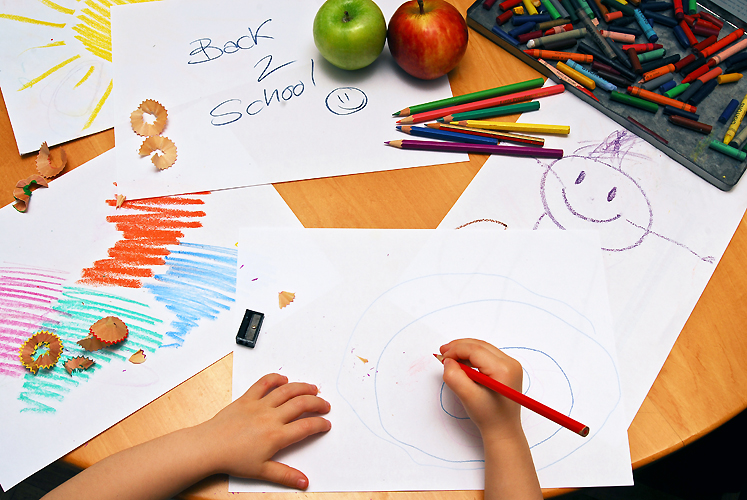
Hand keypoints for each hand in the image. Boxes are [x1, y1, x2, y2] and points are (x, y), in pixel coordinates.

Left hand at [196, 373, 330, 489]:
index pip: (306, 426)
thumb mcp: (261, 471)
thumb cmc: (232, 459)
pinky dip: (276, 378)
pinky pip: (264, 383)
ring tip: (312, 388)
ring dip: (303, 387)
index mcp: (276, 436)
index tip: (326, 424)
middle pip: (302, 404)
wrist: (209, 447)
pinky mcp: (247, 398)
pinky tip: (283, 379)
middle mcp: (271, 417)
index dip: (320, 424)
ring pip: (287, 390)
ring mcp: (259, 405)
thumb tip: (303, 482)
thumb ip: (285, 475)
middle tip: (324, 405)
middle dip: (318, 403)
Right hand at [440, 339, 523, 441]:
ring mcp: (511, 365)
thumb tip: (448, 361)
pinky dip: (473, 356)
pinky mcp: (507, 368)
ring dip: (465, 350)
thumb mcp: (468, 397)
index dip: (456, 350)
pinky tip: (462, 362)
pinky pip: (487, 355)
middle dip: (459, 347)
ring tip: (450, 357)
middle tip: (443, 352)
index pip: (476, 350)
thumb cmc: (488, 416)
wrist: (503, 429)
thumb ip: (455, 377)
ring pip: (483, 348)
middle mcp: (511, 364)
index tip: (442, 356)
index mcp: (504, 370)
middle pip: (480, 346)